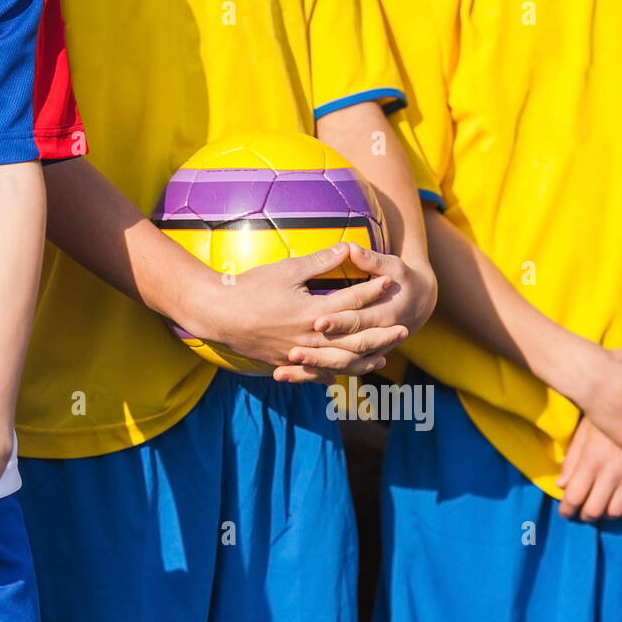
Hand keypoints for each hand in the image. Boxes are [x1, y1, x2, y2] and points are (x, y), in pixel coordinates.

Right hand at [176, 244, 408, 382]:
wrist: (217, 315)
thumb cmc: (251, 287)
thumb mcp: (287, 269)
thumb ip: (320, 261)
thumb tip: (347, 247)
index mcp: (314, 313)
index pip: (353, 302)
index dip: (374, 290)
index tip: (391, 281)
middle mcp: (311, 338)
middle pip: (355, 338)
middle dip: (381, 333)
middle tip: (404, 329)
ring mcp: (299, 354)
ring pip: (340, 362)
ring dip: (364, 359)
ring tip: (383, 356)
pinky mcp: (286, 363)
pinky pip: (316, 374)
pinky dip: (334, 374)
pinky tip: (345, 373)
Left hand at [556, 416, 621, 521]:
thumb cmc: (606, 420)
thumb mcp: (583, 435)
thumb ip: (572, 462)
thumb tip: (561, 485)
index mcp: (591, 462)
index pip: (574, 498)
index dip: (566, 510)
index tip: (565, 512)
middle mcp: (611, 472)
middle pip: (594, 511)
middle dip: (585, 515)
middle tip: (582, 512)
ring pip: (616, 512)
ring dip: (606, 515)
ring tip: (602, 508)